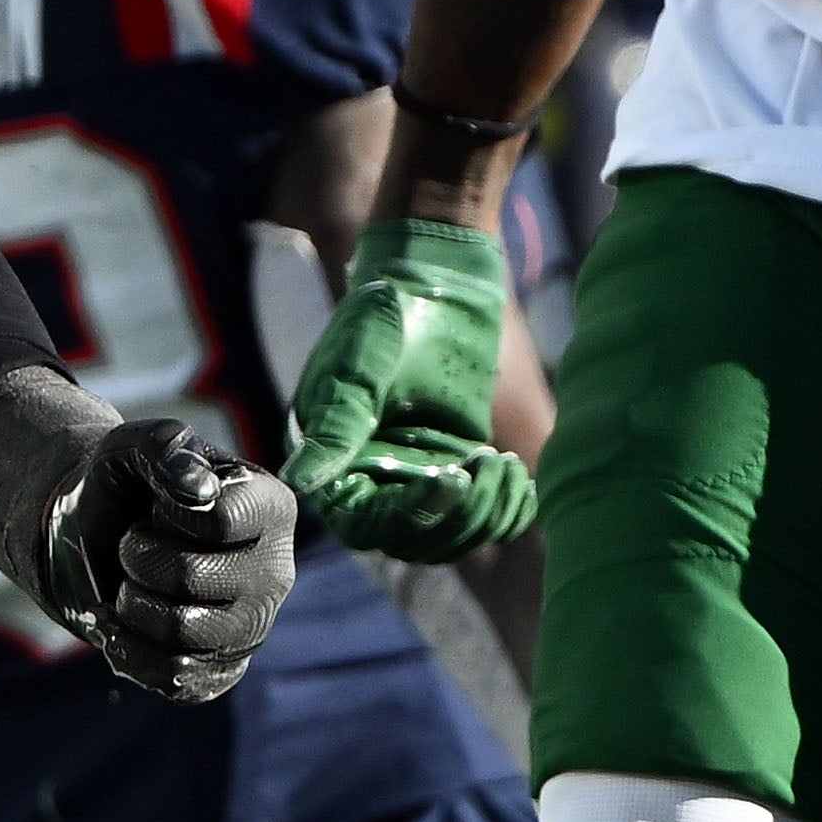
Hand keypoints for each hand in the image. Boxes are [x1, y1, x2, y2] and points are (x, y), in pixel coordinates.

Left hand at [54, 420, 299, 702]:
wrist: (98, 541)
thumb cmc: (127, 488)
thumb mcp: (132, 448)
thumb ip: (164, 448)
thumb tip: (199, 493)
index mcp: (271, 507)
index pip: (216, 521)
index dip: (165, 514)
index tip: (158, 506)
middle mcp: (276, 571)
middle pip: (190, 578)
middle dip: (137, 557)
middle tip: (134, 544)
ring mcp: (253, 626)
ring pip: (180, 633)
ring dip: (130, 602)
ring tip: (133, 581)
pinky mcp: (224, 668)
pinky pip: (175, 677)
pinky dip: (129, 649)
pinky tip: (123, 623)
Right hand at [280, 216, 533, 562]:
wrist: (432, 282)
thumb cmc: (383, 315)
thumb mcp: (358, 371)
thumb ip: (335, 428)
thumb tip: (300, 482)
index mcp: (336, 459)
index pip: (366, 523)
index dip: (408, 517)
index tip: (449, 480)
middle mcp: (373, 477)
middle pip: (415, 539)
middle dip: (458, 516)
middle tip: (488, 467)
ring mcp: (417, 475)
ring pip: (454, 534)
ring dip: (487, 514)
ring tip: (504, 466)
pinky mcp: (457, 465)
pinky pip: (485, 515)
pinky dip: (508, 511)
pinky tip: (521, 479)